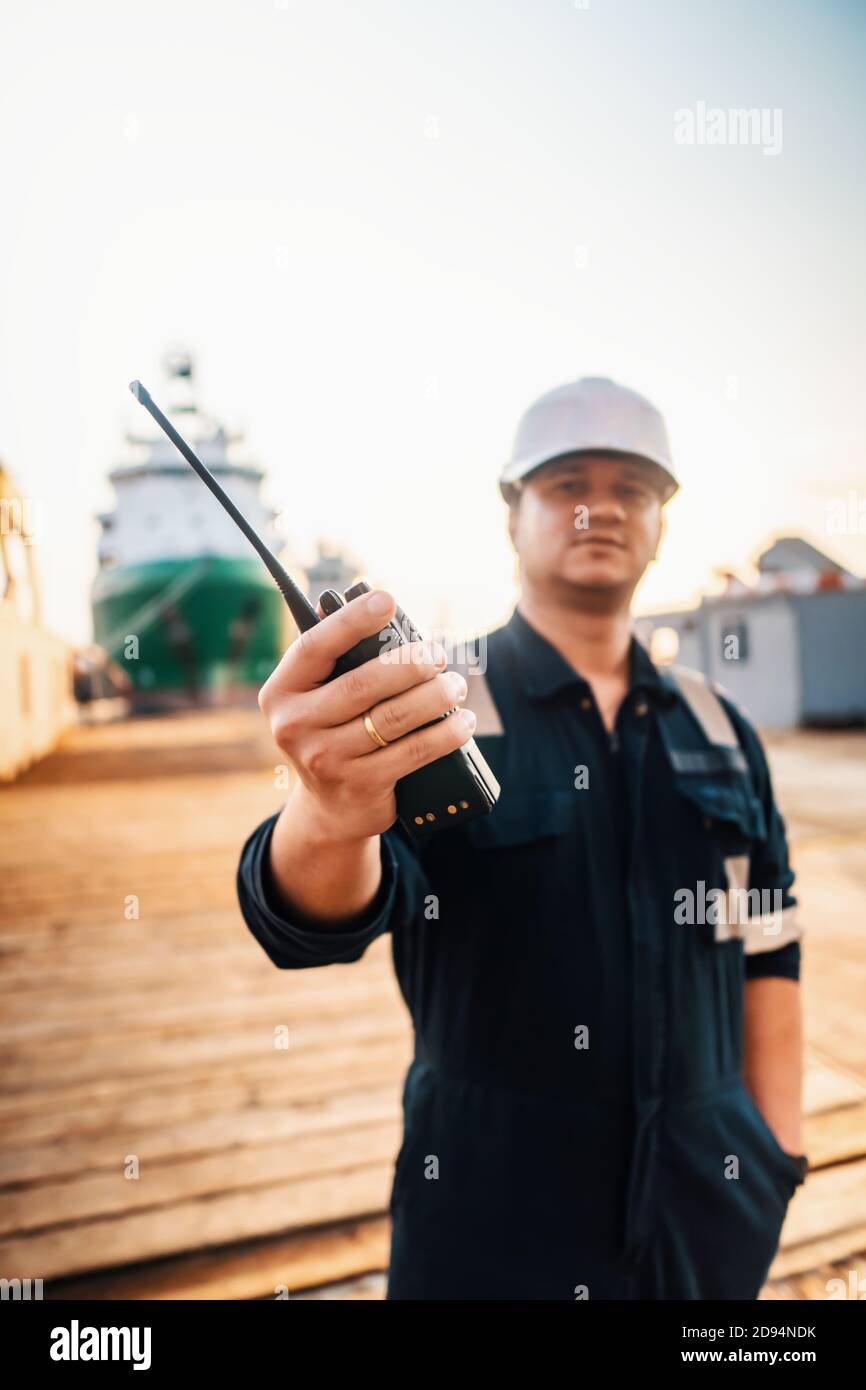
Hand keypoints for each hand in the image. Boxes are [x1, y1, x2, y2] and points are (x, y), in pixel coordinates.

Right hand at [258, 589, 476, 841]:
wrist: (331, 809)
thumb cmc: (334, 732)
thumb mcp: (319, 698)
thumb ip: (338, 659)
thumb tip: (377, 605)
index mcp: (282, 691)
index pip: (314, 647)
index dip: (351, 621)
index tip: (387, 600)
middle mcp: (294, 726)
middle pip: (362, 685)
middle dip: (409, 665)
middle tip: (438, 655)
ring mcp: (324, 760)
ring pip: (392, 718)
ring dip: (434, 697)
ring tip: (456, 686)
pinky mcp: (359, 785)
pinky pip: (412, 752)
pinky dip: (445, 734)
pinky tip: (463, 723)